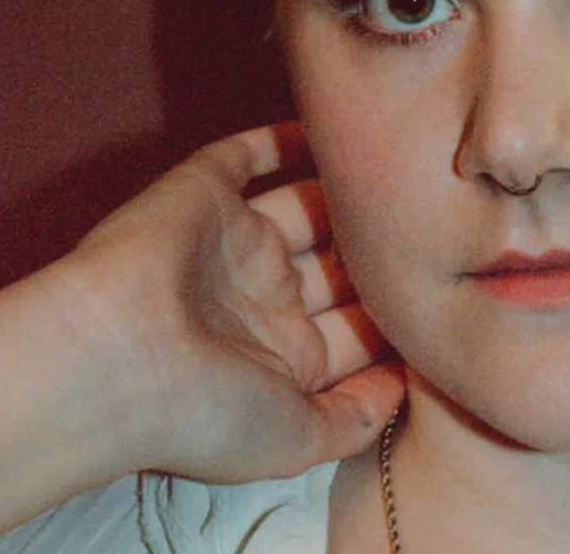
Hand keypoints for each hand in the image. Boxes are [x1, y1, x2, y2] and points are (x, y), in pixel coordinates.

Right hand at [53, 121, 404, 484]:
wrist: (117, 357)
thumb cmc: (204, 411)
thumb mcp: (299, 440)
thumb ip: (358, 416)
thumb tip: (406, 386)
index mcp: (283, 358)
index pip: (358, 330)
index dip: (400, 315)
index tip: (452, 293)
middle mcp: (262, 298)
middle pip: (342, 266)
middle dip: (384, 253)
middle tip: (439, 224)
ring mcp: (234, 243)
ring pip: (308, 209)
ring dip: (350, 196)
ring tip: (405, 172)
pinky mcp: (203, 191)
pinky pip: (249, 155)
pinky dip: (286, 140)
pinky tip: (335, 130)